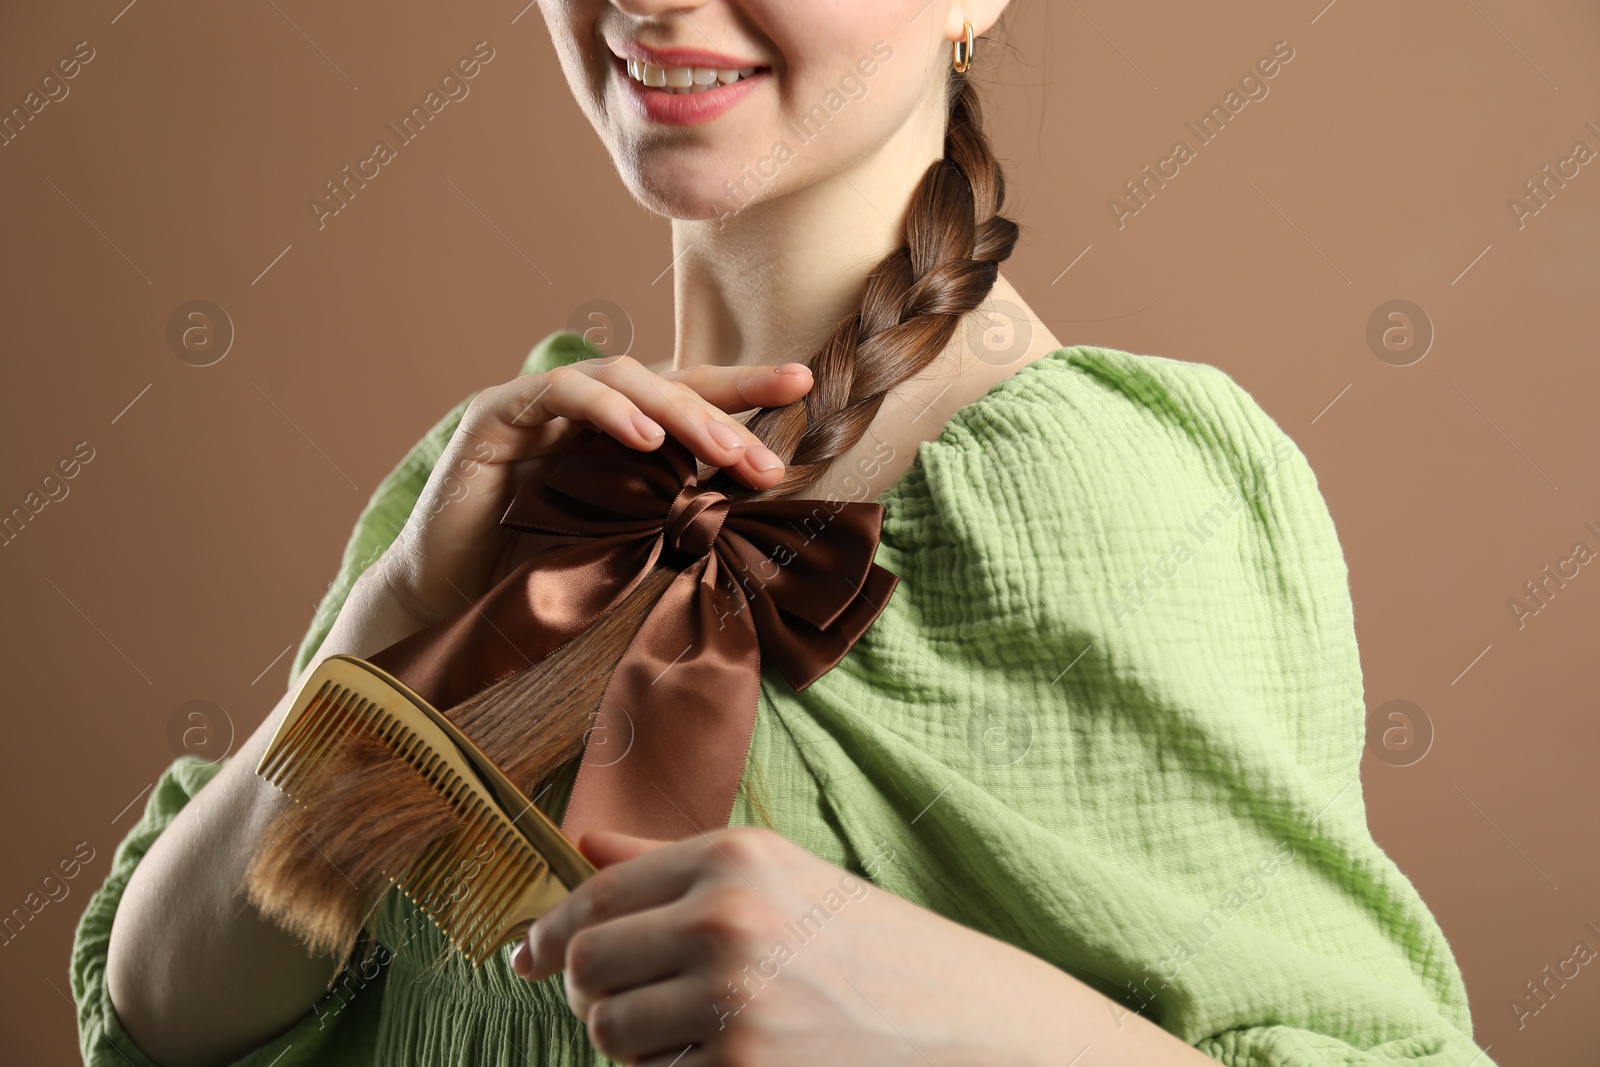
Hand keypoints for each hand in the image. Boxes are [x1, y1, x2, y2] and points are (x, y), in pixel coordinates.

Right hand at [326, 356, 812, 657]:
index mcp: (619, 439)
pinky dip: (609, 409)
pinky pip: (561, 392)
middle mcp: (585, 414)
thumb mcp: (629, 553)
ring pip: (623, 376)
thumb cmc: (540, 583)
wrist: (450, 611)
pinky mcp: (496, 415)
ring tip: (723, 449)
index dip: (745, 389)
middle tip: (768, 453)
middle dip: (726, 406)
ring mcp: (540, 407)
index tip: (804, 386)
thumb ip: (678, 527)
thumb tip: (754, 530)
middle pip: (667, 382)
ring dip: (679, 411)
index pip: (691, 401)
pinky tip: (646, 440)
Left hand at [509, 827, 1082, 1066]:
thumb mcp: (782, 882)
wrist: (972, 1029)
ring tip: (696, 1039)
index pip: (596, 893)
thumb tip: (581, 846)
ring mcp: (731, 1004)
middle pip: (585, 967)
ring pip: (609, 1036)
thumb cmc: (873, 953)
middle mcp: (725, 919)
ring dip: (634, 1049)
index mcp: (734, 858)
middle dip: (586, 995)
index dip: (549, 932)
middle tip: (619, 1007)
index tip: (525, 956)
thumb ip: (672, 864)